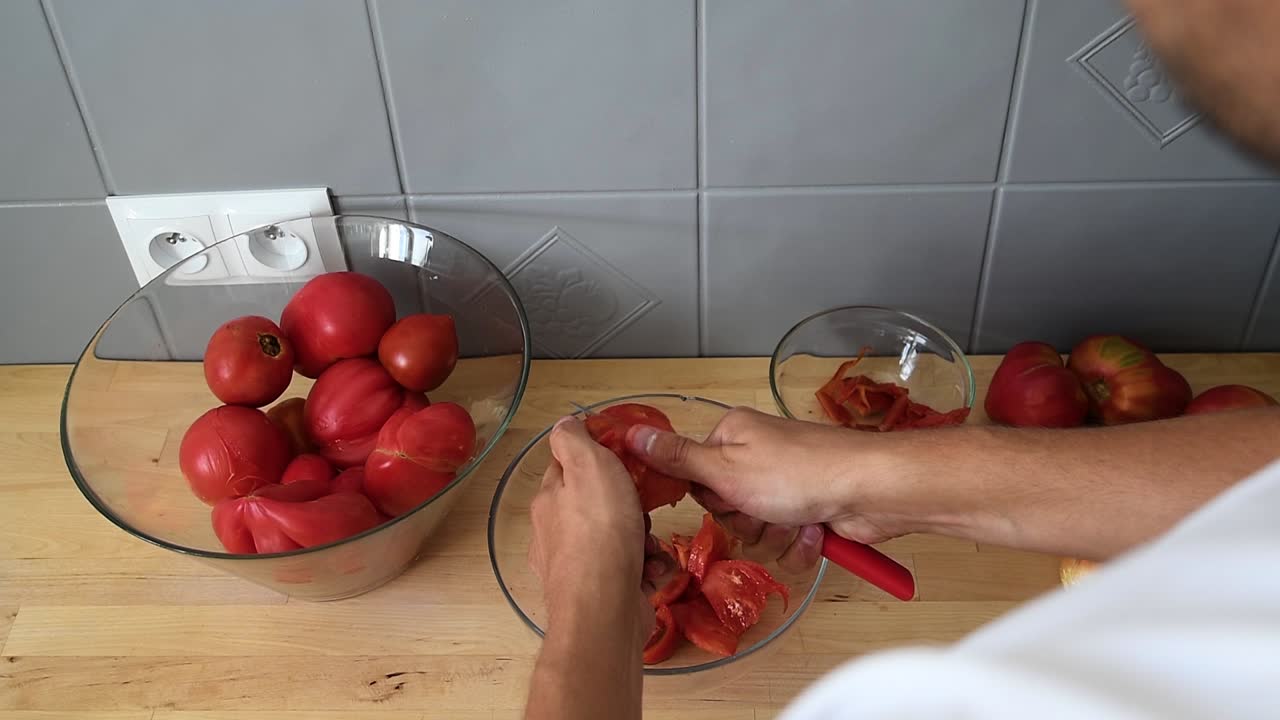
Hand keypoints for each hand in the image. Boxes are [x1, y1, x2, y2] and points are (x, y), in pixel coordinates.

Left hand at [529, 417, 651, 640]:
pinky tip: (652, 570)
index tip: (624, 455)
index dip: (595, 456)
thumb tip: (565, 423)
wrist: (605, 609)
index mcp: (549, 500)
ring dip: (642, 538)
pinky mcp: (600, 595)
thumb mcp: (587, 465)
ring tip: (651, 544)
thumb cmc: (599, 531)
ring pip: (617, 539)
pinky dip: (645, 568)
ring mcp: (576, 568)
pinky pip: (629, 571)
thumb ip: (573, 440)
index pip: (567, 466)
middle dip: (629, 504)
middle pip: (597, 505)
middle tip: (644, 505)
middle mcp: (555, 534)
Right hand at [624, 407, 916, 570]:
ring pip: (757, 531)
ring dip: (775, 536)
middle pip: (726, 508)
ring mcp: (786, 486)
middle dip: (746, 521)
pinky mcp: (809, 512)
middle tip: (765, 510)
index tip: (727, 497)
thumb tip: (629, 433)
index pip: (695, 477)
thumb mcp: (725, 468)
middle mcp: (758, 457)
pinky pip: (786, 543)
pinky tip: (815, 531)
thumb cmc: (796, 473)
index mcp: (733, 436)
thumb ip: (676, 458)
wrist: (869, 491)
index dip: (711, 498)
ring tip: (796, 520)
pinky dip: (799, 544)